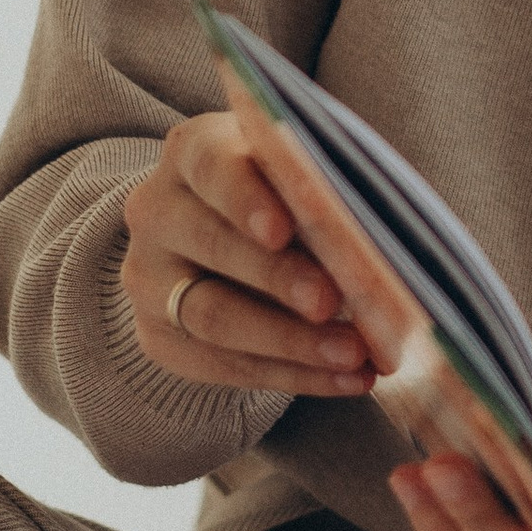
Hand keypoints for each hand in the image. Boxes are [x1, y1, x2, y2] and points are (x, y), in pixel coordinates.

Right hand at [121, 110, 378, 393]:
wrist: (226, 235)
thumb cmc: (289, 191)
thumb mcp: (305, 173)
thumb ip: (332, 192)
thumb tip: (382, 239)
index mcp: (194, 150)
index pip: (211, 166)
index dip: (246, 199)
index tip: (284, 229)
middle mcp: (157, 210)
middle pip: (212, 245)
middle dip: (277, 278)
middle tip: (331, 302)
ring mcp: (149, 277)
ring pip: (213, 316)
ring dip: (290, 341)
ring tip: (354, 355)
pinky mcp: (158, 336)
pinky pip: (221, 365)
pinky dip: (292, 376)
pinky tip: (347, 379)